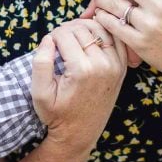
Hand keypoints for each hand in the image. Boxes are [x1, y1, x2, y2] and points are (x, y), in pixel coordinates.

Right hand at [31, 18, 126, 154]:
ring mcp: (115, 66)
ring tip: (73, 37)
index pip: (65, 34)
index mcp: (82, 70)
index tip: (48, 45)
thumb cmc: (57, 115)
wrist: (80, 133)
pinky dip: (103, 33)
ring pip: (101, 29)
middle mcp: (102, 65)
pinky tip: (90, 38)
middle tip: (59, 40)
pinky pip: (115, 39)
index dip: (52, 34)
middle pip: (83, 28)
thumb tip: (48, 38)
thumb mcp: (40, 93)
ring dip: (85, 27)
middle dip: (67, 29)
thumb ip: (40, 63)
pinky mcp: (121, 68)